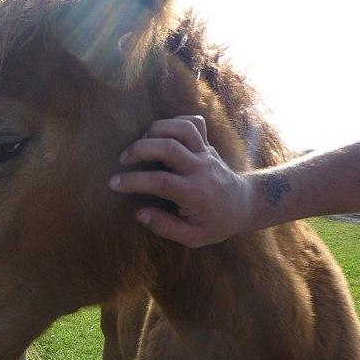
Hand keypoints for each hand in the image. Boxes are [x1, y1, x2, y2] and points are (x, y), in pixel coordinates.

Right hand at [108, 116, 252, 247]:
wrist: (245, 204)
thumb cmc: (216, 223)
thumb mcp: (193, 237)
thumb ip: (165, 227)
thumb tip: (139, 214)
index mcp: (195, 193)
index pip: (161, 182)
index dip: (134, 181)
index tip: (114, 184)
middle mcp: (200, 168)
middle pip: (169, 147)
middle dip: (140, 149)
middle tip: (123, 160)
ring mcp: (206, 152)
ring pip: (182, 128)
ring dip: (156, 129)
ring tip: (142, 142)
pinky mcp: (207, 144)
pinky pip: (194, 122)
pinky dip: (175, 121)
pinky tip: (162, 133)